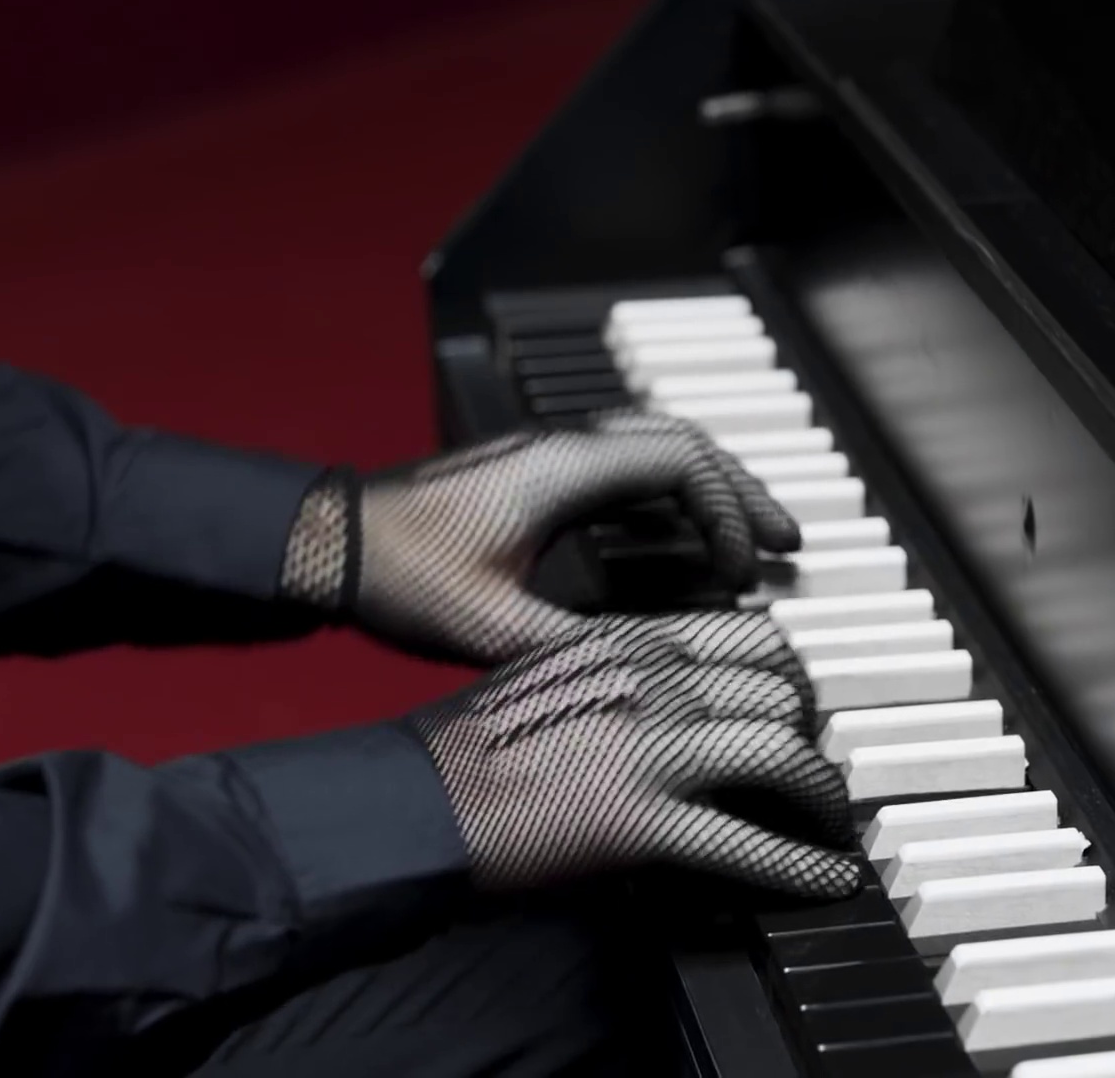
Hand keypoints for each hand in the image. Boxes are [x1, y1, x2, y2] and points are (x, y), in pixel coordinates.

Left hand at [281, 412, 800, 664]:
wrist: (330, 542)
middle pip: (681, 445)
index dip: (728, 512)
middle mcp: (561, 449)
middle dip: (741, 494)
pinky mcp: (529, 476)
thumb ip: (579, 644)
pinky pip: (619, 472)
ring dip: (705, 493)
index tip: (742, 568)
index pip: (682, 462)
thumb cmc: (399, 575)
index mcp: (562, 470)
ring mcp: (545, 458)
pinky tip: (677, 544)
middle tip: (784, 543)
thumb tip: (655, 668)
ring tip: (747, 543)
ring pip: (652, 453)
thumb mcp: (494, 629)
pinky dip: (663, 502)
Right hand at [407, 614, 856, 898]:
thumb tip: (676, 696)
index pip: (750, 637)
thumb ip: (620, 674)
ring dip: (822, 794)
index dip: (789, 677)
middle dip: (811, 732)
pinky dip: (801, 864)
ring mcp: (651, 752)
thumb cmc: (470, 745)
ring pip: (782, 753)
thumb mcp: (551, 673)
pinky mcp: (642, 824)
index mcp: (627, 644)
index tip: (797, 707)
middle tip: (814, 768)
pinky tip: (827, 878)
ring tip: (831, 822)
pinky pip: (748, 843)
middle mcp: (651, 685)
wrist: (415, 799)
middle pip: (780, 690)